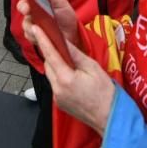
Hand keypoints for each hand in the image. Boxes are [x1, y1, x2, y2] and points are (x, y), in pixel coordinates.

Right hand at [18, 0, 79, 46]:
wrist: (72, 34)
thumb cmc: (65, 16)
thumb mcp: (60, 2)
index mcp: (38, 0)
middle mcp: (32, 11)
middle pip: (22, 7)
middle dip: (23, 7)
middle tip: (28, 9)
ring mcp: (32, 24)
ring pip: (25, 23)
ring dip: (31, 25)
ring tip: (40, 27)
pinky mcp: (34, 36)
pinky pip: (29, 35)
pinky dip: (35, 36)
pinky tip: (43, 35)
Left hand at [25, 21, 113, 135]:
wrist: (110, 119)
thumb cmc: (105, 93)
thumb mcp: (93, 68)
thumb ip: (76, 55)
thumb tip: (64, 42)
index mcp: (65, 79)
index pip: (50, 55)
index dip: (43, 40)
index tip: (36, 28)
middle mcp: (57, 89)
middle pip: (48, 65)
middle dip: (51, 53)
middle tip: (58, 44)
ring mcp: (57, 98)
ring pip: (50, 75)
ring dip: (55, 65)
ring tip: (69, 61)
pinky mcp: (59, 103)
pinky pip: (55, 85)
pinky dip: (59, 77)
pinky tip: (71, 75)